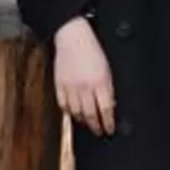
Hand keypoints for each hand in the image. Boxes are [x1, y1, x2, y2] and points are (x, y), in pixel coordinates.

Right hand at [53, 18, 115, 135]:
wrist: (72, 36)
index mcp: (100, 82)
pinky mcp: (59, 84)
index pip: (106, 110)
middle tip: (99, 132)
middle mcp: (85, 87)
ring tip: (87, 124)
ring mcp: (71, 87)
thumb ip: (108, 88)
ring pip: (76, 112)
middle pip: (91, 114)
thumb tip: (110, 105)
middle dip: (96, 126)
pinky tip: (73, 113)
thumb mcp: (107, 68)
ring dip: (83, 121)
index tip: (109, 129)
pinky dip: (68, 111)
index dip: (108, 123)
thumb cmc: (92, 50)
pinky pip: (63, 104)